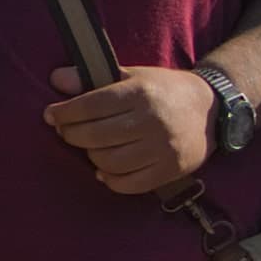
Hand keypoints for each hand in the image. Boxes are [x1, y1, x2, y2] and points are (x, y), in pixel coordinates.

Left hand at [43, 64, 216, 194]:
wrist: (210, 110)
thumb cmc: (163, 90)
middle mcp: (151, 121)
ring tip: (90, 147)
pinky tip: (104, 170)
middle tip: (66, 132)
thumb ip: (91, 78)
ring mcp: (162, 148)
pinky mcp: (169, 170)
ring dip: (91, 156)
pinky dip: (110, 179)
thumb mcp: (131, 76)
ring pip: (108, 162)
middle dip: (72, 135)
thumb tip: (55, 79)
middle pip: (95, 136)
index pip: (90, 106)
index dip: (64, 113)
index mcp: (140, 93)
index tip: (50, 116)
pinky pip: (128, 184)